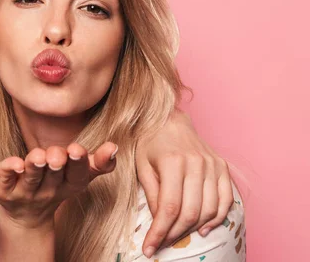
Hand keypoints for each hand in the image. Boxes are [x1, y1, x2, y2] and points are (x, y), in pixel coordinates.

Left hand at [0, 142, 117, 227]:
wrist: (26, 215)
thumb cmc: (56, 184)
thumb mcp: (79, 176)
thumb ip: (98, 162)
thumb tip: (114, 147)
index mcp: (67, 185)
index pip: (76, 176)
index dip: (78, 163)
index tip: (78, 150)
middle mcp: (46, 191)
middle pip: (53, 176)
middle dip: (56, 163)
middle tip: (58, 155)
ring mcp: (24, 192)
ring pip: (30, 178)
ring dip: (34, 165)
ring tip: (39, 155)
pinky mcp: (2, 190)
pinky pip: (3, 178)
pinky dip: (8, 169)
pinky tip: (15, 162)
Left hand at [135, 111, 233, 257]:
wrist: (171, 120)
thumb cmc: (151, 142)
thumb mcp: (141, 165)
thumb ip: (151, 193)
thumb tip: (158, 222)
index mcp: (173, 162)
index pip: (168, 207)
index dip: (159, 232)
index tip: (149, 248)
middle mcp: (196, 164)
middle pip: (190, 212)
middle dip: (174, 234)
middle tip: (161, 244)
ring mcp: (213, 166)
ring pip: (208, 210)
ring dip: (192, 230)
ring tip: (176, 236)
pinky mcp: (222, 168)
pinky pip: (226, 201)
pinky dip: (216, 219)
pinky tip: (202, 229)